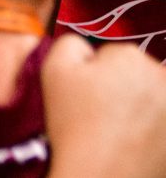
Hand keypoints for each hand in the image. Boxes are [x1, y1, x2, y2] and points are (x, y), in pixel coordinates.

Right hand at [43, 35, 165, 177]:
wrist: (101, 175)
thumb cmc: (74, 124)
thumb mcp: (53, 70)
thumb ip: (69, 43)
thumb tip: (89, 48)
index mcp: (129, 55)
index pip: (112, 54)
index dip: (95, 73)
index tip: (87, 96)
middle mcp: (161, 75)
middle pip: (137, 72)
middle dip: (123, 86)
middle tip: (102, 114)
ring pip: (153, 94)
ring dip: (142, 104)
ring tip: (122, 130)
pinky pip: (161, 118)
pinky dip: (153, 124)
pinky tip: (138, 139)